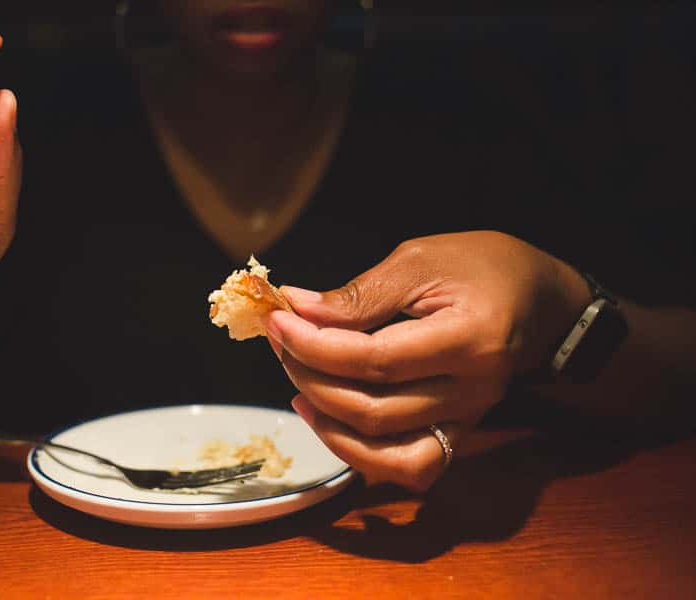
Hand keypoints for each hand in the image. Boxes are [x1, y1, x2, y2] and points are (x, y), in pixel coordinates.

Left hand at [264, 231, 589, 490]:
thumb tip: (299, 311)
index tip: (280, 321)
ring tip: (296, 382)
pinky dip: (361, 454)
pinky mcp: (458, 432)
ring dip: (326, 421)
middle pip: (373, 410)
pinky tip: (327, 418)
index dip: (315, 346)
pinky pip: (408, 467)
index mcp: (469, 337)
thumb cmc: (481, 266)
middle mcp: (473, 391)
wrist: (538, 298)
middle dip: (310, 377)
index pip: (375, 360)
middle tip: (281, 342)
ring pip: (385, 451)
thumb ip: (360, 294)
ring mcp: (468, 419)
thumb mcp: (419, 260)